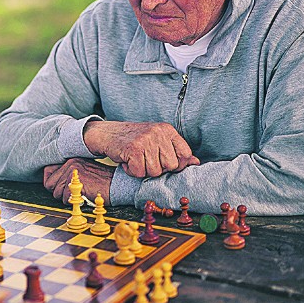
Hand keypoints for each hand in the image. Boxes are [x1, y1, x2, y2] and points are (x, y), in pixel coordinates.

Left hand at [43, 158, 113, 203]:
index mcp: (71, 160)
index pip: (48, 170)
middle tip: (71, 193)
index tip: (58, 187)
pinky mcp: (76, 184)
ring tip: (79, 194)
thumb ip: (68, 173)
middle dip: (58, 192)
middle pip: (50, 184)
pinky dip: (73, 202)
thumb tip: (52, 183)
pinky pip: (65, 198)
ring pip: (56, 193)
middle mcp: (71, 164)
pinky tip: (83, 197)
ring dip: (66, 198)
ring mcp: (73, 173)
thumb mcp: (83, 171)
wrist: (117, 185)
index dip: (51, 182)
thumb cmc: (102, 181)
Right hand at [83, 120, 199, 177]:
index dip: (176, 164)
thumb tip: (195, 163)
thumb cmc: (134, 141)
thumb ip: (176, 151)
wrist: (107, 134)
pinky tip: (127, 161)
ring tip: (135, 159)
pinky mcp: (133, 149)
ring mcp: (146, 140)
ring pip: (155, 171)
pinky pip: (140, 172)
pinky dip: (131, 171)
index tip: (162, 162)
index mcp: (167, 130)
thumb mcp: (157, 141)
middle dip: (157, 168)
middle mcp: (158, 133)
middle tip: (145, 160)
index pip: (185, 154)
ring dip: (143, 170)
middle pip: (171, 166)